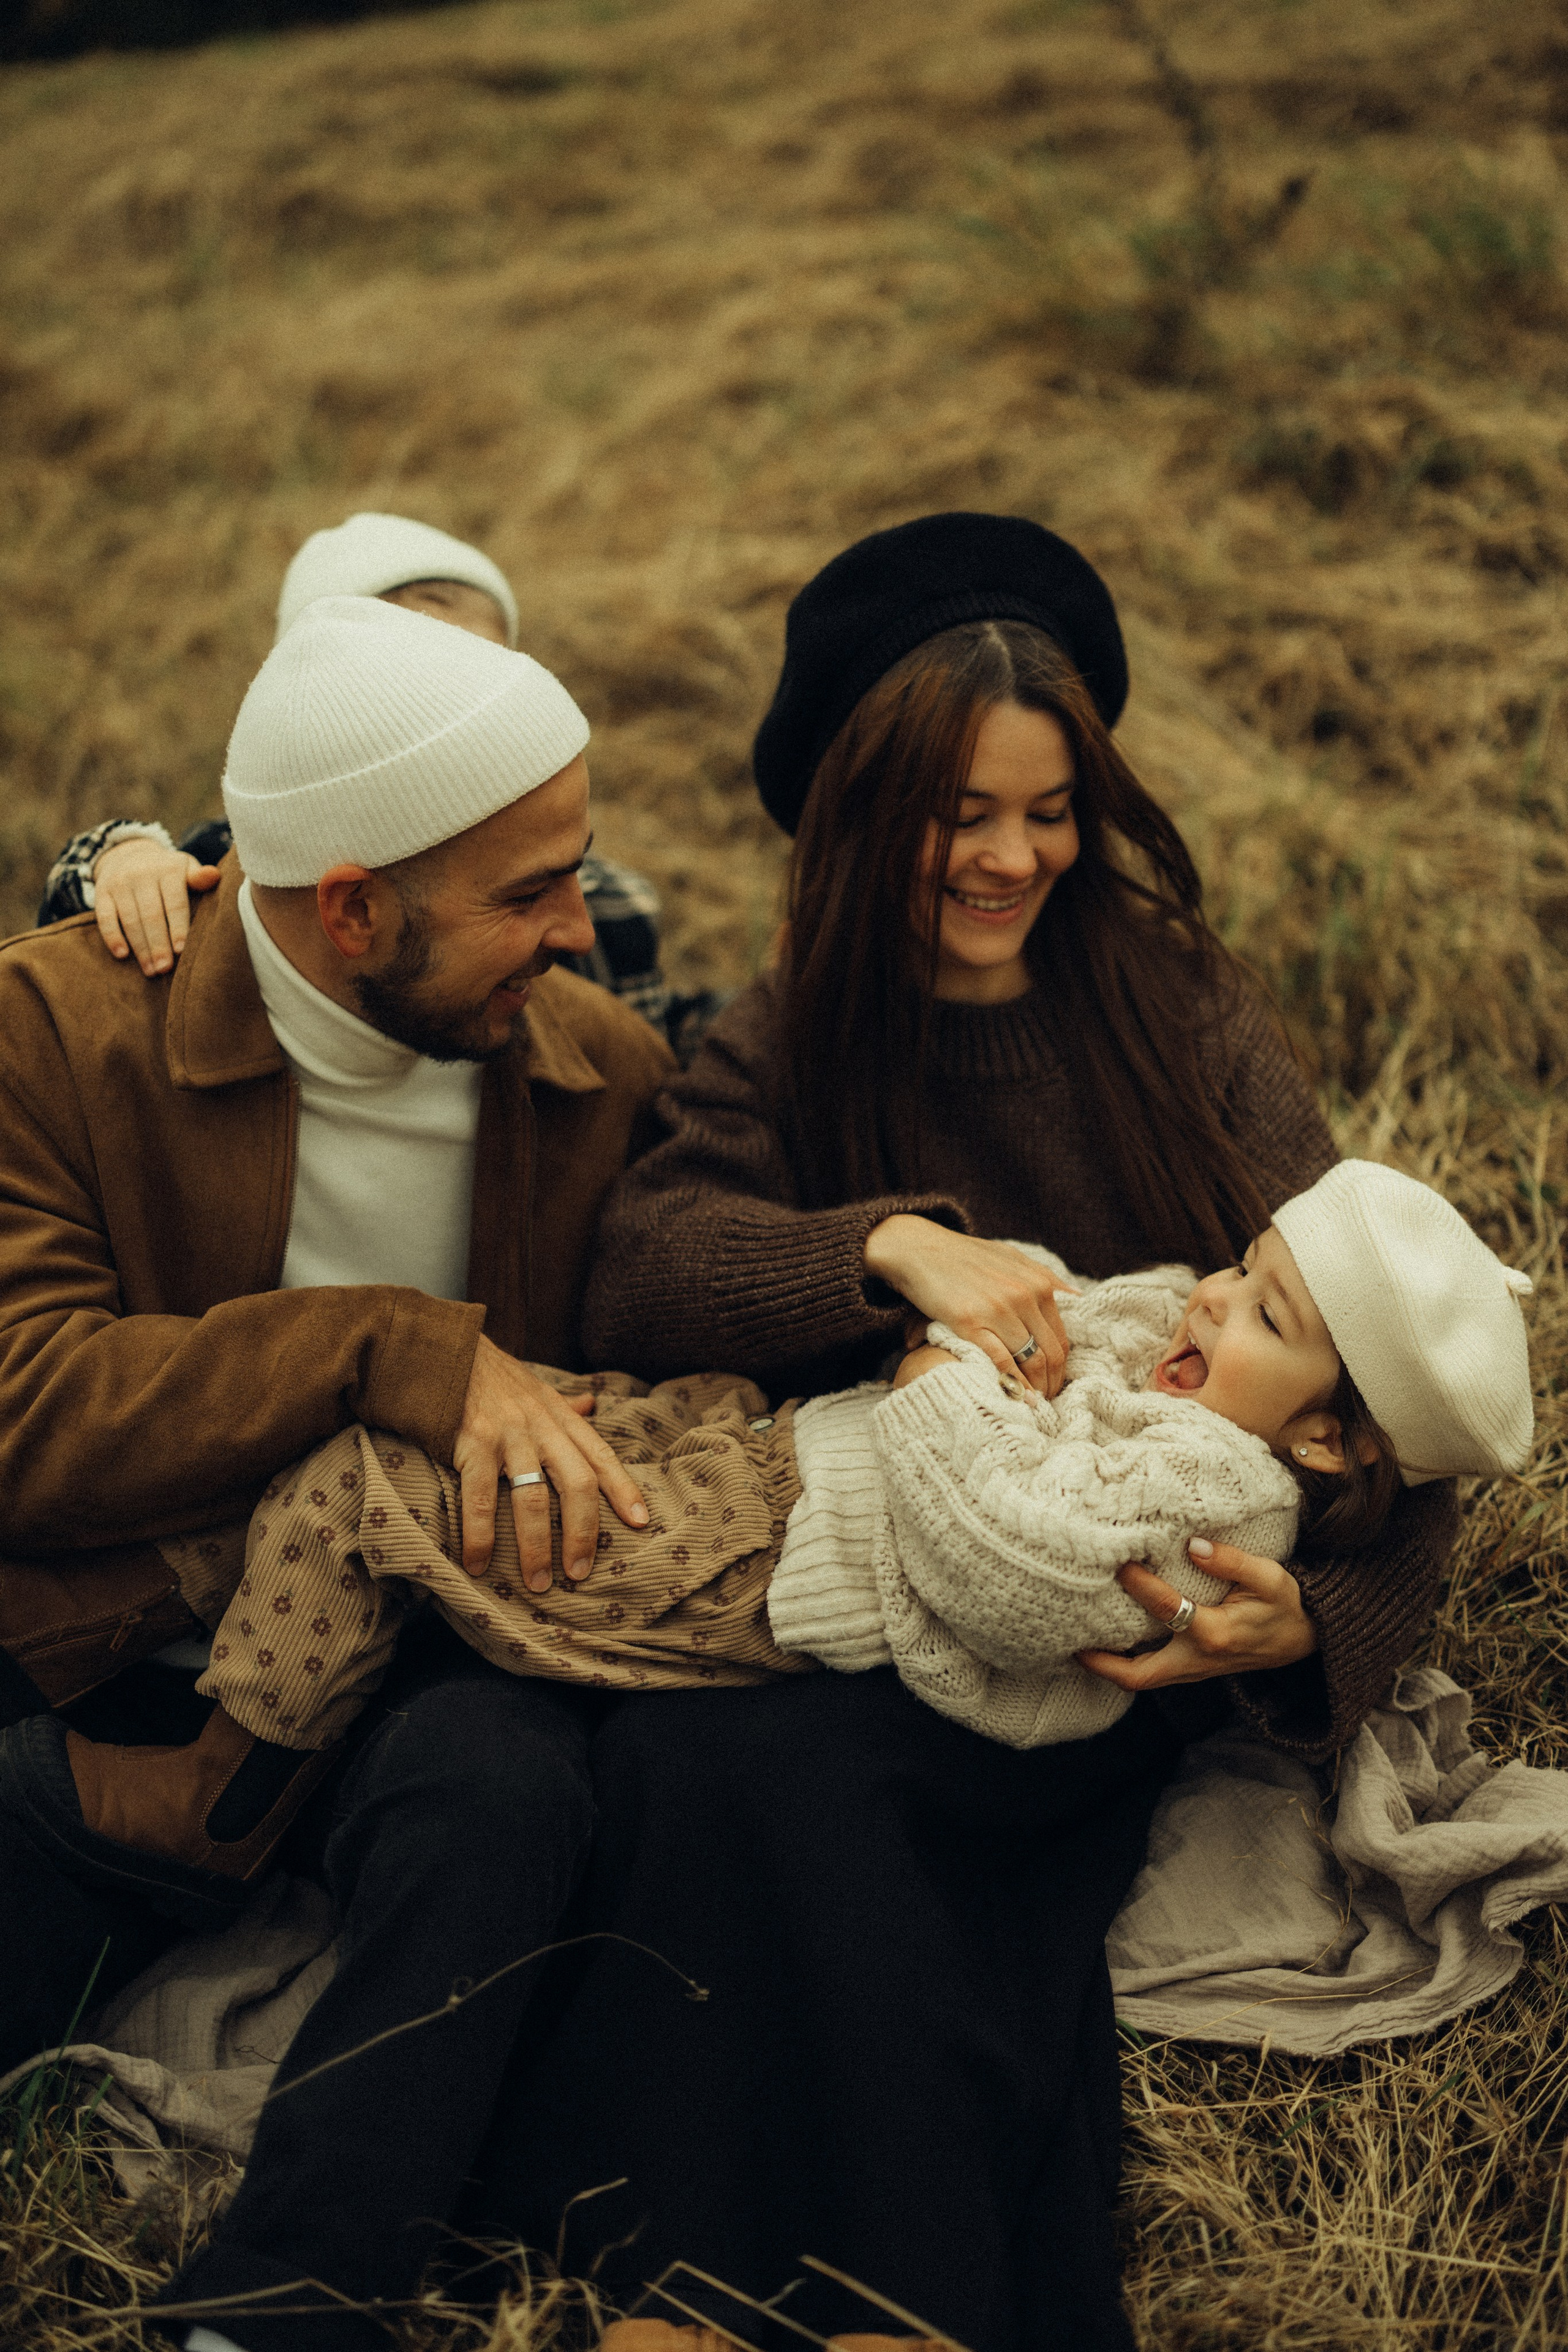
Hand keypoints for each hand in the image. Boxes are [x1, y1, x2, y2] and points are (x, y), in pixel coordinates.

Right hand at [94, 839, 219, 975]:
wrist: (129, 853)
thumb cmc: (167, 870)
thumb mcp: (185, 867)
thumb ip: (198, 877)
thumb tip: (215, 875)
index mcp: (168, 870)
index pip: (174, 903)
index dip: (178, 927)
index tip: (182, 951)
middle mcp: (141, 874)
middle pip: (151, 915)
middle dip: (158, 945)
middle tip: (165, 969)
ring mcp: (119, 883)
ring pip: (129, 920)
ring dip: (140, 948)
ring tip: (150, 970)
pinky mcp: (102, 892)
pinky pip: (105, 917)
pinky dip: (112, 937)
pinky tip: (122, 955)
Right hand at [454, 1334, 648, 1588]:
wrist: (443, 1349)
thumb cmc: (491, 1377)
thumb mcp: (535, 1387)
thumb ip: (564, 1405)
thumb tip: (592, 1404)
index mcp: (560, 1416)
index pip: (601, 1456)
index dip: (623, 1489)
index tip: (640, 1524)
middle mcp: (541, 1426)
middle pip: (577, 1484)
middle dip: (583, 1532)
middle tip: (580, 1572)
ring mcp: (508, 1435)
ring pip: (532, 1499)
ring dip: (536, 1547)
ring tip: (538, 1583)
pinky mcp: (472, 1442)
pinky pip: (481, 1498)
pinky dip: (481, 1536)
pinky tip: (478, 1564)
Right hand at [864, 1215, 1074, 1396]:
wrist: (919, 1249)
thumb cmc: (964, 1255)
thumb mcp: (1010, 1257)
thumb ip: (1043, 1276)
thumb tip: (1076, 1295)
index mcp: (1038, 1283)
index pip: (1061, 1338)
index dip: (1060, 1368)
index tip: (1051, 1384)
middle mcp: (1024, 1295)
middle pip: (1051, 1353)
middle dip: (1051, 1383)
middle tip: (1043, 1402)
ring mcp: (998, 1309)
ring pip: (1031, 1361)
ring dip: (1034, 1389)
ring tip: (1029, 1404)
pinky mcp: (969, 1322)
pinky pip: (1001, 1361)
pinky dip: (1011, 1384)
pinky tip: (1013, 1397)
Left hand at [1076, 1539, 1318, 1689]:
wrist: (1306, 1638)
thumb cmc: (1287, 1606)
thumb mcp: (1271, 1577)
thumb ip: (1233, 1561)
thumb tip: (1193, 1545)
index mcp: (1215, 1634)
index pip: (1166, 1608)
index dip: (1139, 1585)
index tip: (1119, 1563)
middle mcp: (1198, 1659)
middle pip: (1139, 1676)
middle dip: (1101, 1663)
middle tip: (1070, 1642)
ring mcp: (1195, 1670)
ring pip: (1143, 1679)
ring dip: (1110, 1665)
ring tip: (1078, 1642)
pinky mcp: (1194, 1669)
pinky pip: (1154, 1673)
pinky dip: (1130, 1662)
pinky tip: (1111, 1640)